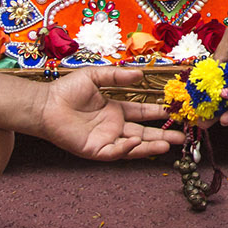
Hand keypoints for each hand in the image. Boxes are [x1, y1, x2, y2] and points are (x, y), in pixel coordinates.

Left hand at [35, 66, 183, 159]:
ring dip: (150, 146)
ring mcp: (106, 140)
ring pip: (133, 146)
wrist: (46, 105)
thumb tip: (140, 74)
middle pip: (143, 134)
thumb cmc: (67, 91)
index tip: (174, 111)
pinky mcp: (95, 150)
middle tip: (182, 136)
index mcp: (115, 111)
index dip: (158, 113)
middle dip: (162, 135)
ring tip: (169, 145)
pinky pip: (115, 152)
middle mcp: (113, 127)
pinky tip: (136, 142)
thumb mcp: (95, 77)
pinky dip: (126, 149)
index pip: (142, 113)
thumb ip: (117, 76)